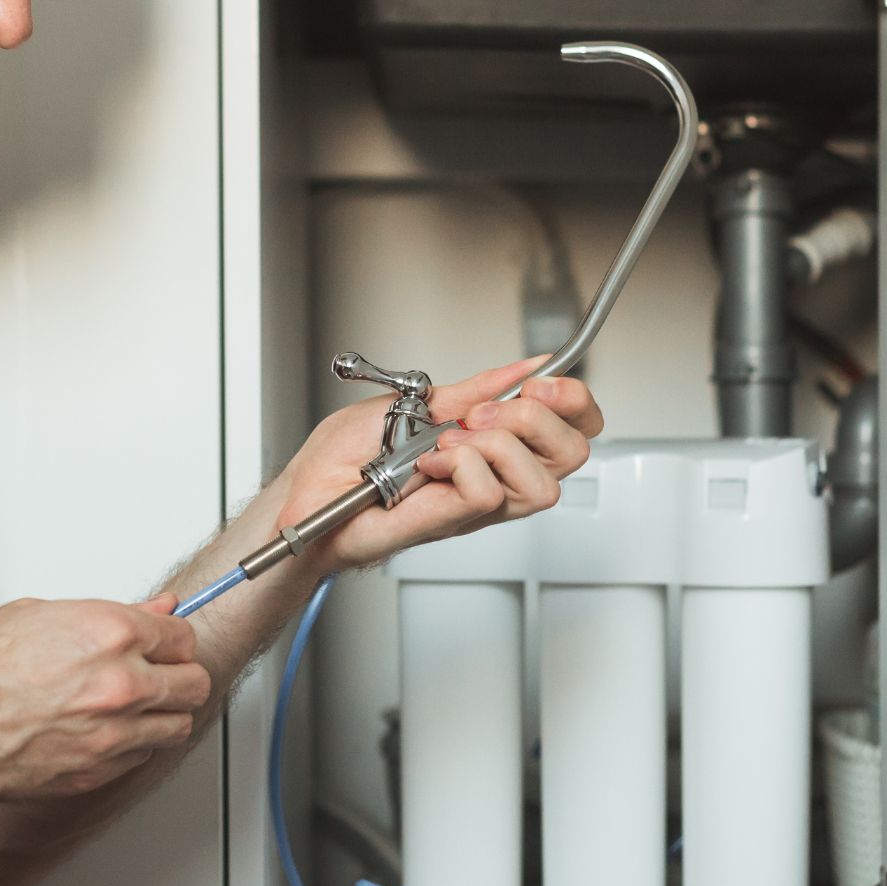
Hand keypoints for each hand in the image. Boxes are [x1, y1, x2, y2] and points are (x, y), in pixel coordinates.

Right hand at [0, 594, 212, 802]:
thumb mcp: (45, 615)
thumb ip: (113, 615)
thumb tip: (155, 610)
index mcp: (111, 634)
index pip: (184, 637)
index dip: (172, 640)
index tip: (164, 645)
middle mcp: (121, 684)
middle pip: (194, 684)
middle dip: (179, 677)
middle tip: (159, 675)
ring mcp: (111, 733)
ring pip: (177, 727)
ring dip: (162, 715)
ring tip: (134, 706)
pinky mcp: (95, 772)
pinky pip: (140, 758)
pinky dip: (131, 745)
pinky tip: (104, 730)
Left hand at [276, 356, 605, 569]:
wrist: (309, 490)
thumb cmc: (349, 457)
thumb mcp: (419, 402)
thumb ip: (475, 388)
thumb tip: (522, 366)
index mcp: (496, 448)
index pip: (577, 431)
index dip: (576, 401)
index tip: (543, 380)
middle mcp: (496, 480)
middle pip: (574, 455)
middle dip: (537, 416)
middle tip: (483, 412)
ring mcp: (475, 505)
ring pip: (541, 483)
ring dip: (496, 445)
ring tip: (451, 441)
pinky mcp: (449, 520)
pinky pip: (486, 493)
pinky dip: (458, 465)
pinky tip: (428, 464)